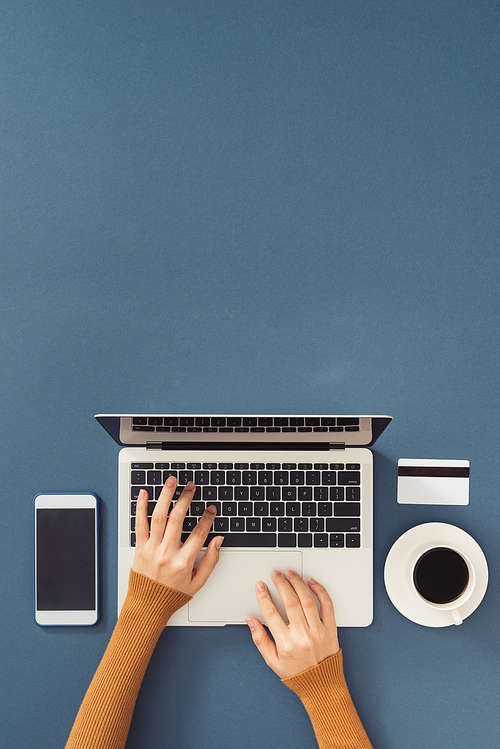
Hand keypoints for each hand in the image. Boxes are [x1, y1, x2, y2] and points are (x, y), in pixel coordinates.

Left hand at [132, 477, 222, 595]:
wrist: (147, 605)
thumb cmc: (172, 594)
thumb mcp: (197, 582)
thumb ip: (210, 561)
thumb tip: (219, 541)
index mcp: (182, 562)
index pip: (198, 534)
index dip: (207, 519)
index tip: (211, 509)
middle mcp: (166, 553)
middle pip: (177, 519)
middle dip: (186, 500)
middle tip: (191, 487)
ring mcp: (151, 549)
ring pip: (158, 516)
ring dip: (165, 496)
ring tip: (171, 483)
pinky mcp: (139, 547)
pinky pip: (139, 524)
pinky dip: (140, 507)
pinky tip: (144, 494)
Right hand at [246, 570, 338, 678]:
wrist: (322, 686)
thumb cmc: (297, 674)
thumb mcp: (272, 661)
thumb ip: (260, 640)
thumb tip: (251, 621)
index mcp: (286, 644)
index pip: (271, 614)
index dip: (264, 597)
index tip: (260, 586)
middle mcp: (303, 635)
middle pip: (290, 602)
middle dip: (281, 584)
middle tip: (276, 574)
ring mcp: (318, 631)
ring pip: (307, 600)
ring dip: (298, 583)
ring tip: (290, 574)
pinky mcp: (331, 629)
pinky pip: (327, 606)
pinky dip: (320, 591)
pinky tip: (312, 582)